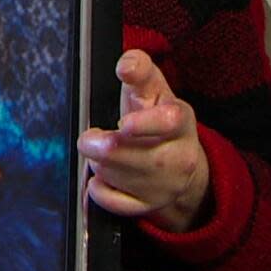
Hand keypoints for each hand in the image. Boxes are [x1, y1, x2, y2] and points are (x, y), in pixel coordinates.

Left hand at [78, 50, 210, 231]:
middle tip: (89, 139)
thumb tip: (127, 63)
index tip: (124, 124)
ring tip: (100, 152)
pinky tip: (99, 179)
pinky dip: (99, 191)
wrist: (180, 162)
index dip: (146, 124)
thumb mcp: (153, 90)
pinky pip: (114, 203)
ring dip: (100, 163)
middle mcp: (178, 158)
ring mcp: (164, 186)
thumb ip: (140, 71)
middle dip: (105, 147)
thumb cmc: (157, 116)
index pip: (169, 122)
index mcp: (181, 122)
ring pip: (119, 177)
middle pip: (137, 157)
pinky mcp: (148, 206)